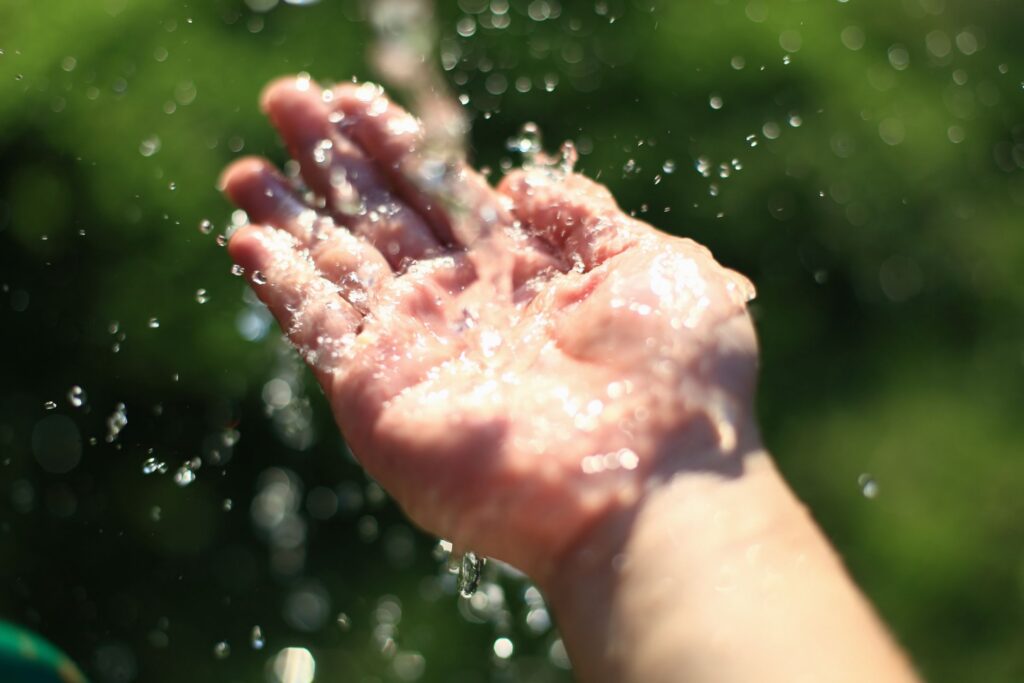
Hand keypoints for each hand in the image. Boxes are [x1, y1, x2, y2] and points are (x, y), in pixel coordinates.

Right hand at [221, 76, 758, 581]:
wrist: (651, 489)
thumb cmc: (676, 382)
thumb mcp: (653, 266)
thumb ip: (583, 217)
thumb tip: (518, 183)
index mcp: (524, 271)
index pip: (441, 190)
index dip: (394, 144)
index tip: (349, 101)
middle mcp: (463, 307)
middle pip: (381, 216)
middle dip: (331, 160)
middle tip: (284, 104)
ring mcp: (417, 350)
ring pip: (337, 265)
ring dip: (288, 216)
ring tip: (244, 168)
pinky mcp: (378, 396)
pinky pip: (318, 327)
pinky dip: (280, 284)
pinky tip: (245, 239)